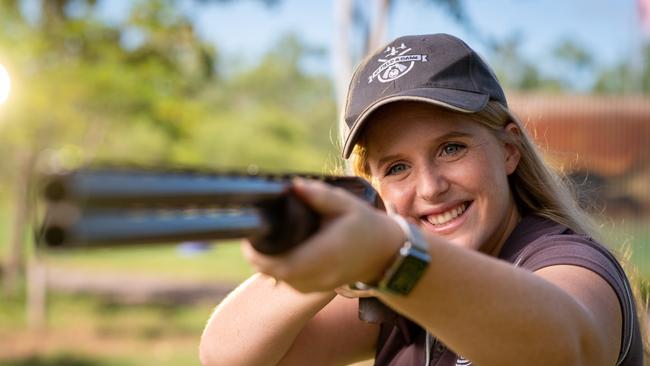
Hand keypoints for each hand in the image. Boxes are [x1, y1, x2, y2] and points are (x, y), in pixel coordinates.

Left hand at [241, 178, 404, 292]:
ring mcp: (320, 285)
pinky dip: (280, 271)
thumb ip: (318, 195)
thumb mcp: (345, 204)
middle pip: (276, 274)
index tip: (249, 239)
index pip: (281, 264)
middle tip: (251, 240)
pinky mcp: (319, 289)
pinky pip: (292, 283)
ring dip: (268, 266)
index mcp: (325, 253)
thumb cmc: (365, 225)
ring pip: (282, 280)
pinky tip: (277, 255)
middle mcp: (320, 274)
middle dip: (258, 259)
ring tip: (261, 245)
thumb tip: (290, 186)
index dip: (259, 256)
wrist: (386, 253)